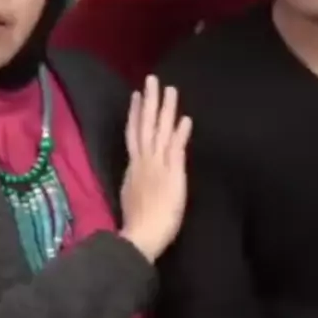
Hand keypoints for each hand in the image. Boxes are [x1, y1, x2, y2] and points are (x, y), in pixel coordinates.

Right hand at [120, 75, 191, 262]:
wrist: (139, 238)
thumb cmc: (137, 224)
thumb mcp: (131, 194)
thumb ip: (135, 178)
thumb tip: (136, 170)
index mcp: (134, 167)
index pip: (134, 134)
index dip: (136, 114)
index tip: (137, 95)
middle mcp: (144, 162)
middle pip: (146, 126)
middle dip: (150, 102)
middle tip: (152, 79)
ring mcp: (158, 167)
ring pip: (161, 132)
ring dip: (166, 110)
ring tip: (170, 89)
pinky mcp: (172, 176)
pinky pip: (176, 151)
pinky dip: (180, 134)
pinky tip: (186, 119)